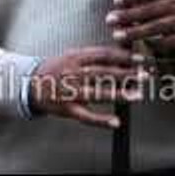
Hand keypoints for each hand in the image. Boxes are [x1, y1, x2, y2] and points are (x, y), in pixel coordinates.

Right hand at [29, 46, 147, 128]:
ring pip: (97, 93)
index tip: (139, 59)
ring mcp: (70, 92)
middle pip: (104, 72)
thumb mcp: (72, 56)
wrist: (30, 85)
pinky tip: (116, 122)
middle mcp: (73, 73)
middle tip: (145, 76)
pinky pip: (86, 116)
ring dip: (119, 94)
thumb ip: (93, 55)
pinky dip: (101, 120)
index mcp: (75, 57)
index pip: (103, 54)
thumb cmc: (55, 69)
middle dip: (126, 74)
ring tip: (137, 95)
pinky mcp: (67, 108)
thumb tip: (121, 53)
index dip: (123, 56)